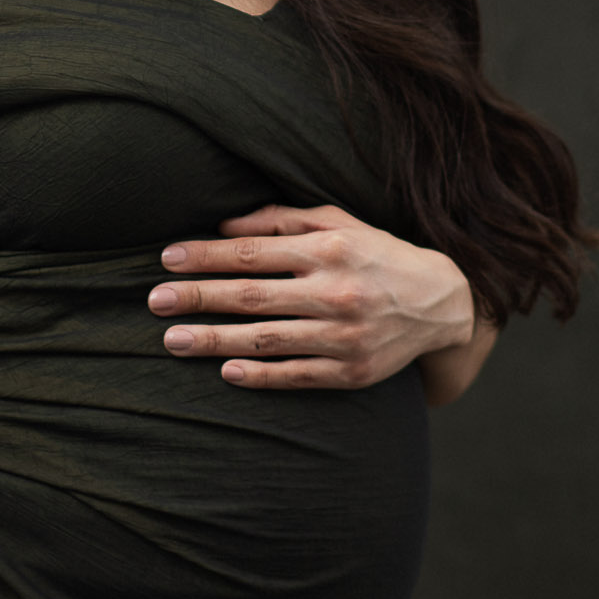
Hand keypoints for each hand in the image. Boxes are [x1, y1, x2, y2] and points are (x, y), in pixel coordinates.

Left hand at [147, 202, 475, 390]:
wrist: (444, 304)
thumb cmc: (378, 255)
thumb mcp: (339, 223)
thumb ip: (282, 222)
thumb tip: (224, 227)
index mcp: (330, 250)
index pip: (254, 252)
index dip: (207, 256)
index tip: (168, 258)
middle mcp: (336, 292)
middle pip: (252, 296)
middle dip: (198, 298)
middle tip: (155, 301)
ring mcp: (344, 336)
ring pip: (267, 339)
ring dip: (214, 341)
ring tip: (173, 340)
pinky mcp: (352, 372)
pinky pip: (297, 375)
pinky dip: (260, 375)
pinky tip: (225, 371)